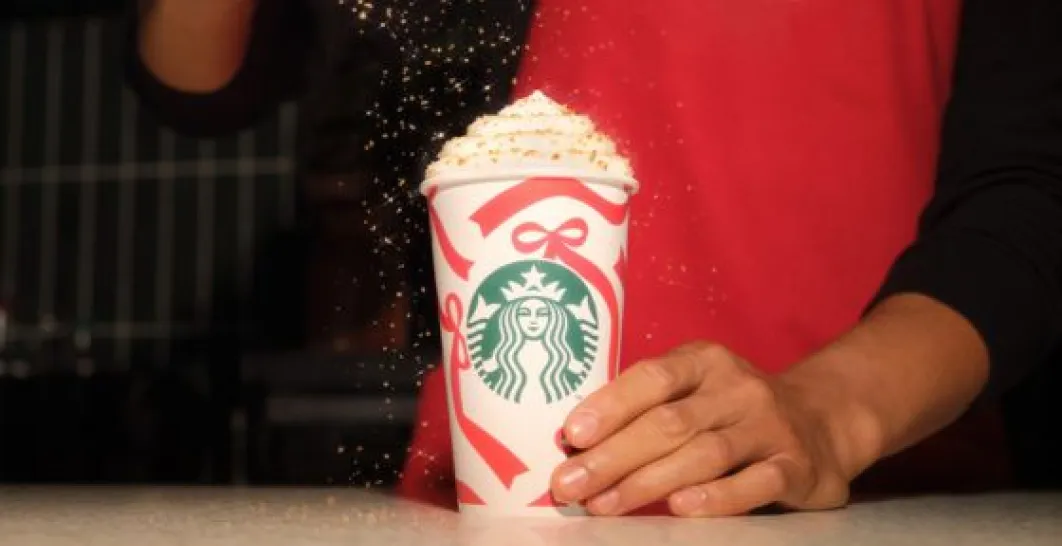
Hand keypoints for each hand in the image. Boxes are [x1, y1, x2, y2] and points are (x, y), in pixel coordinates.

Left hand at [549, 342, 865, 516]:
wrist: (822, 420)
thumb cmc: (731, 410)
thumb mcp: (695, 390)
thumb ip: (647, 408)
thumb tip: (576, 444)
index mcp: (705, 361)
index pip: (653, 377)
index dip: (610, 405)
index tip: (572, 435)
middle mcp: (738, 388)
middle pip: (669, 421)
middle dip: (613, 456)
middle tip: (570, 484)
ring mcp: (769, 426)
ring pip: (704, 453)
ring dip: (647, 482)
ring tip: (605, 504)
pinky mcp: (796, 466)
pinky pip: (755, 483)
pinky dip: (717, 497)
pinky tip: (680, 508)